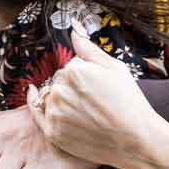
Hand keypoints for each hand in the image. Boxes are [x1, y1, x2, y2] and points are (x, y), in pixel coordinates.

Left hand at [28, 26, 168, 168]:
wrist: (136, 140)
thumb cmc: (129, 102)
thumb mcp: (115, 68)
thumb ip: (89, 48)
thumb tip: (73, 29)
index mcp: (74, 70)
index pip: (71, 67)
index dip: (85, 76)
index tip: (99, 87)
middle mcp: (60, 90)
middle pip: (58, 82)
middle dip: (71, 87)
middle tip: (94, 101)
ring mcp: (54, 113)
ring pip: (50, 97)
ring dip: (60, 99)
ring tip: (85, 111)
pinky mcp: (53, 133)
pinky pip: (37, 114)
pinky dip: (36, 104)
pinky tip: (33, 93)